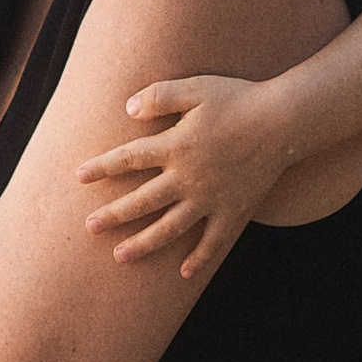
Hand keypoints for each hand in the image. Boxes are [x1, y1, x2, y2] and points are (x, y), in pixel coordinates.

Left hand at [75, 73, 288, 286]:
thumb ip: (159, 96)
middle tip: (89, 227)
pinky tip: (183, 273)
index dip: (102, 167)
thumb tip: (127, 109)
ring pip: (170, 227)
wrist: (283, 122)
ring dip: (143, 243)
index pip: (129, 159)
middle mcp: (188, 178)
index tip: (78, 177)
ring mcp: (210, 199)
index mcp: (175, 146)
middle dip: (113, 215)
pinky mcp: (233, 211)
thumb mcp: (195, 87)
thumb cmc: (238, 99)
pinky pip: (213, 241)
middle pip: (142, 201)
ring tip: (120, 256)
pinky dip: (199, 258)